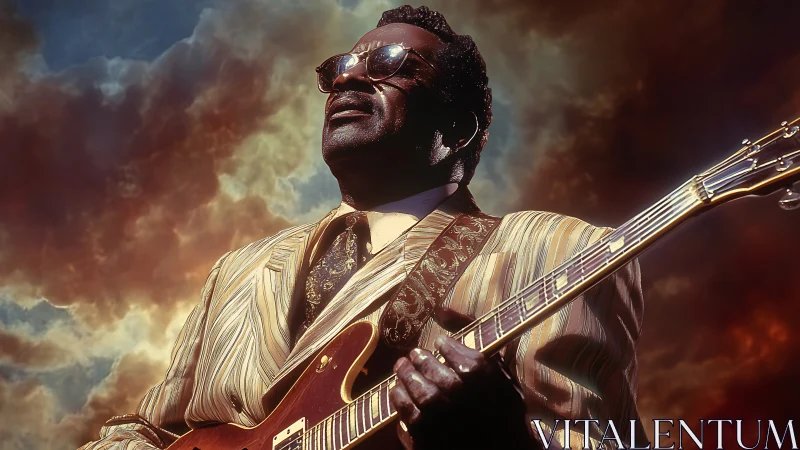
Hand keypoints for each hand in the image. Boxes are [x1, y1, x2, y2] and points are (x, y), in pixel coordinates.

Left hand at [389, 335, 535, 449]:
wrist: (504, 449)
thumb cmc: (503, 408)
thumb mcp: (499, 370)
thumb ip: (473, 335)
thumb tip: (440, 307)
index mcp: (479, 373)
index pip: (450, 350)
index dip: (443, 347)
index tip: (439, 345)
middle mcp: (458, 392)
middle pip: (429, 367)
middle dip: (420, 360)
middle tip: (415, 356)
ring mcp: (441, 414)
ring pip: (415, 387)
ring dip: (406, 375)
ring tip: (402, 368)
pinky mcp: (426, 434)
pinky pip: (406, 411)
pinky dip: (398, 398)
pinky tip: (398, 390)